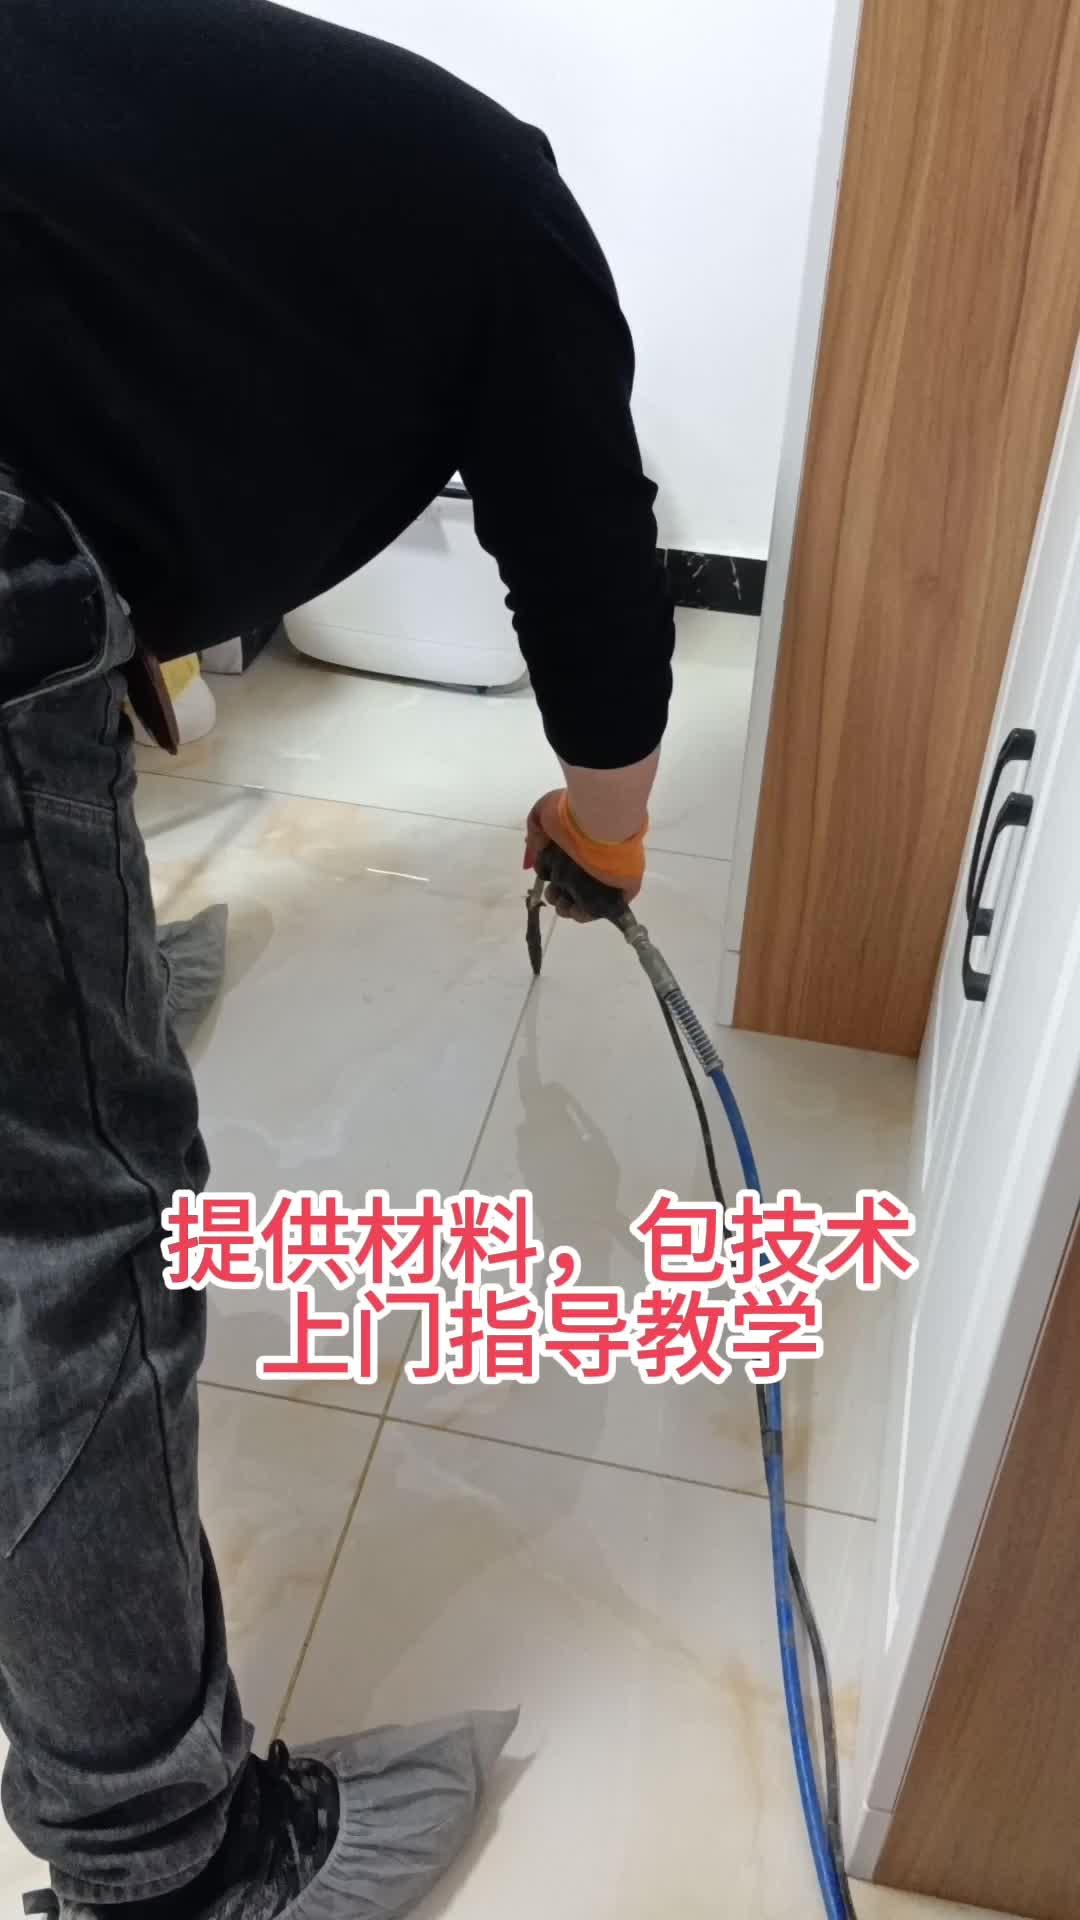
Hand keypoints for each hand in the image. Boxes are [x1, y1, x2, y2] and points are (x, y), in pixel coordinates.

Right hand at [524, 787, 645, 920]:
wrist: (600, 816)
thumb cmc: (571, 813)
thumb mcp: (542, 814)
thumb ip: (535, 836)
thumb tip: (532, 861)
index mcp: (579, 844)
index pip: (564, 867)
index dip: (550, 877)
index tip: (543, 880)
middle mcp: (593, 859)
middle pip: (572, 886)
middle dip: (556, 895)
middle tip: (553, 894)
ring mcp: (609, 874)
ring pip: (586, 900)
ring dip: (568, 907)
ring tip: (563, 905)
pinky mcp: (623, 888)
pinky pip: (605, 907)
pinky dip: (588, 913)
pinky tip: (575, 912)